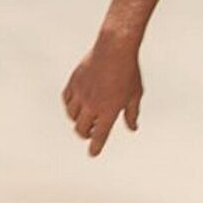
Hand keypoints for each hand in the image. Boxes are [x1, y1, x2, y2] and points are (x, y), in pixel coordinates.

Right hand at [62, 37, 143, 156]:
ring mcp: (80, 94)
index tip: (93, 153)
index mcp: (109, 110)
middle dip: (85, 134)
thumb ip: (132, 113)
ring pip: (72, 116)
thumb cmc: (129, 72)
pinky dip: (70, 106)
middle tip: (91, 133)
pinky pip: (66, 100)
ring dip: (78, 120)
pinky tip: (77, 104)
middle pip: (81, 129)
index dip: (96, 147)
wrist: (114, 49)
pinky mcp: (73, 83)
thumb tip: (132, 128)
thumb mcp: (135, 94)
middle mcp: (92, 105)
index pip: (100, 135)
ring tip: (87, 117)